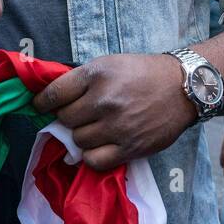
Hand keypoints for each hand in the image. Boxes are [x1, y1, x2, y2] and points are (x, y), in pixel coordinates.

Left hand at [31, 53, 196, 171]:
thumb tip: (51, 96)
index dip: (42, 102)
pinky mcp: (130, 147)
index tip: (40, 106)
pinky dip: (91, 155)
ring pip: (78, 140)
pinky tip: (99, 145)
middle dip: (68, 117)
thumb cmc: (143, 72)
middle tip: (80, 114)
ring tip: (95, 127)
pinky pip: (94, 160)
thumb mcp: (109, 63)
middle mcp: (104, 100)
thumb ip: (81, 79)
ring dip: (82, 135)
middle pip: (65, 119)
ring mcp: (117, 126)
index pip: (54, 93)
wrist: (183, 87)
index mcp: (97, 74)